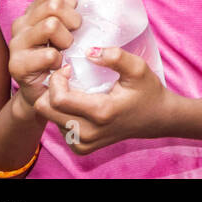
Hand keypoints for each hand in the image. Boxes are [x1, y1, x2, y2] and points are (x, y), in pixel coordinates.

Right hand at [8, 0, 79, 113]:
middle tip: (73, 37)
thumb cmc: (59, 55)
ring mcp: (16, 44)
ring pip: (51, 24)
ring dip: (67, 40)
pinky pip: (48, 54)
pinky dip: (60, 60)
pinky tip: (59, 65)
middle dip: (73, 20)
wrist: (45, 91)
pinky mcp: (17, 66)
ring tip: (65, 50)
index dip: (71, 2)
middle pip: (54, 5)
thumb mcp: (66, 25)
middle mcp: (21, 24)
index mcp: (32, 12)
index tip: (75, 19)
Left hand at [35, 48, 169, 153]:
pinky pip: (58, 127)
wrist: (156, 119)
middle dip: (51, 89)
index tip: (69, 68)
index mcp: (101, 112)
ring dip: (56, 100)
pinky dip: (62, 113)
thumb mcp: (138, 68)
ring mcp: (83, 143)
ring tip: (74, 89)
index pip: (58, 99)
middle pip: (45, 110)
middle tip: (67, 77)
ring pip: (49, 118)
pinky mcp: (81, 148)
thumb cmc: (147, 91)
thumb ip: (115, 57)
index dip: (56, 79)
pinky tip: (77, 104)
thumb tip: (88, 53)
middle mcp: (88, 132)